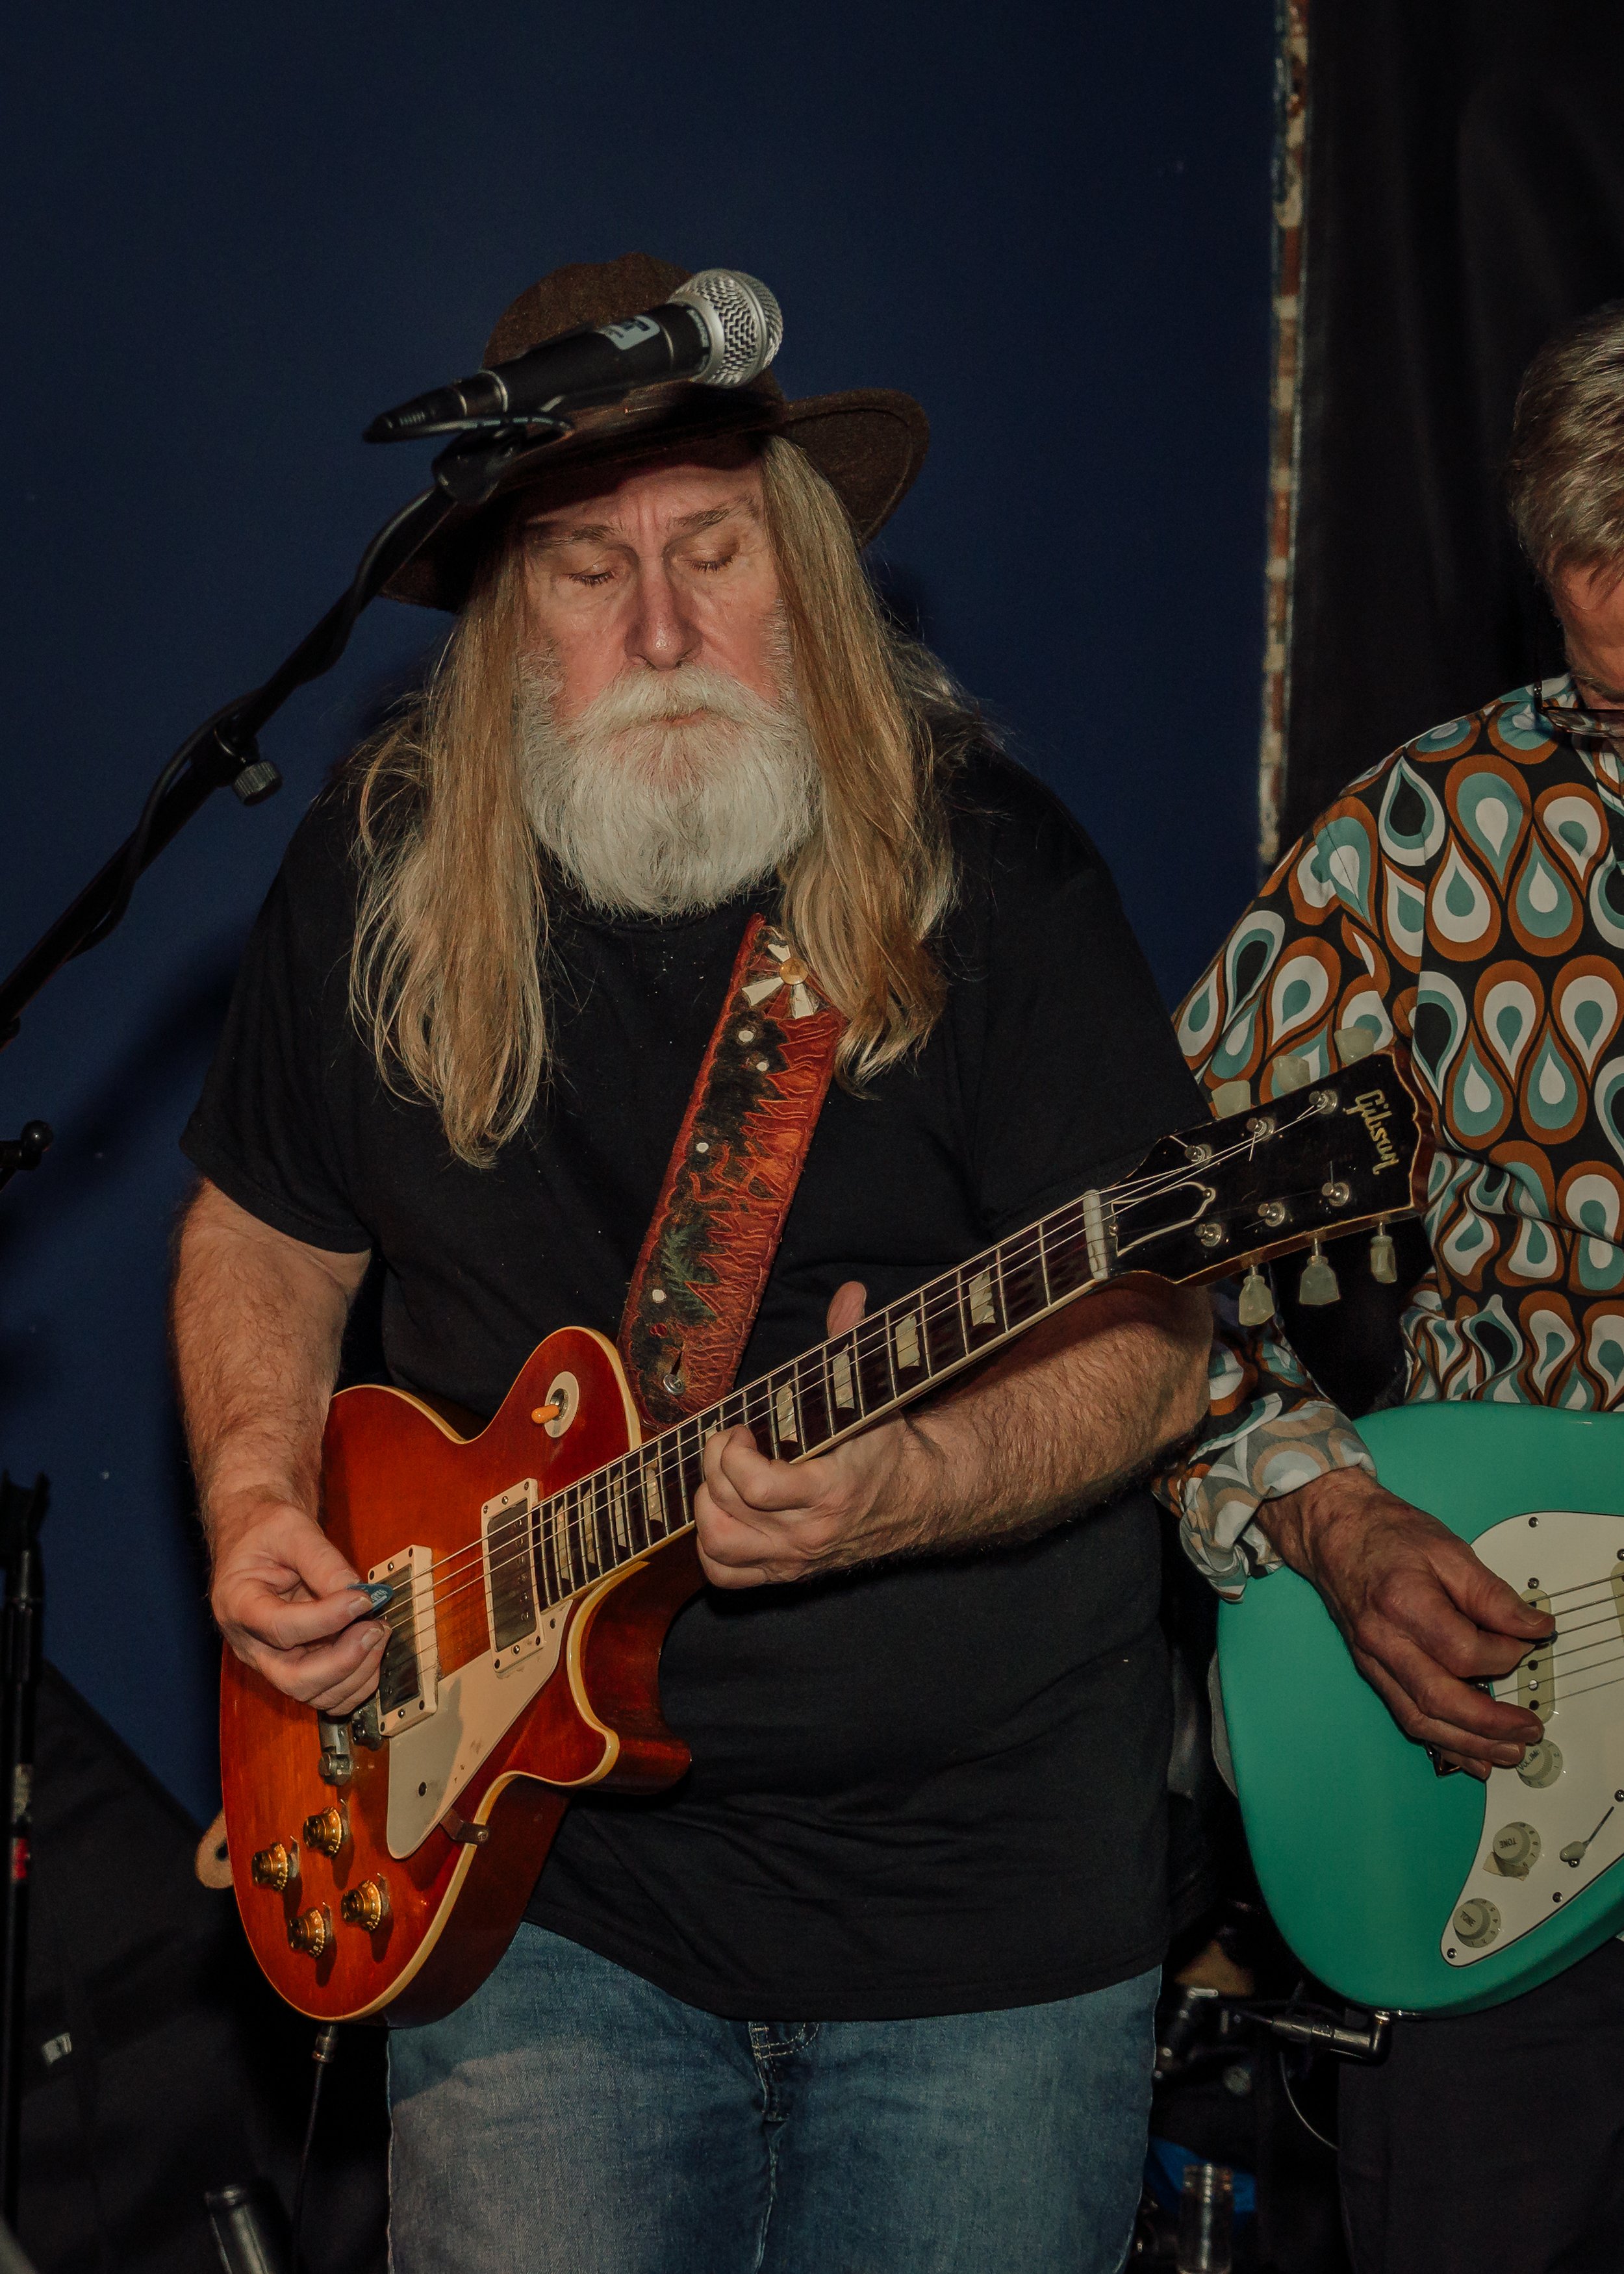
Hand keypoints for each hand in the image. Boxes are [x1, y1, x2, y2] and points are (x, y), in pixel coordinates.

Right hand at [209, 1488, 388, 1713]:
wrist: (256, 1536)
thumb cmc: (266, 1530)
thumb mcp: (291, 1528)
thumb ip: (323, 1560)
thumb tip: (359, 1592)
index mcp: (238, 1604)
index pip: (281, 1628)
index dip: (327, 1619)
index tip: (363, 1599)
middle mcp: (250, 1643)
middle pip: (294, 1679)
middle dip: (343, 1661)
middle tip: (375, 1628)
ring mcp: (270, 1660)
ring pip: (313, 1693)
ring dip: (356, 1673)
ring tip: (379, 1632)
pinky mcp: (293, 1664)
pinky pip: (325, 1692)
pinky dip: (355, 1681)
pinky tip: (372, 1649)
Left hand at [695, 1282, 925, 1588]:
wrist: (916, 1498)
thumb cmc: (884, 1442)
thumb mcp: (871, 1392)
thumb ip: (851, 1342)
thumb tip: (850, 1293)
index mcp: (830, 1491)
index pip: (757, 1488)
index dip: (732, 1454)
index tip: (741, 1428)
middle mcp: (809, 1535)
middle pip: (726, 1513)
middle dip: (714, 1468)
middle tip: (729, 1443)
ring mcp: (795, 1560)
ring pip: (718, 1548)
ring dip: (706, 1508)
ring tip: (721, 1477)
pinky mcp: (786, 1574)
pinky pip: (726, 1574)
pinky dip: (711, 1546)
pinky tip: (723, 1511)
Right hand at [1258, 1467, 1553, 1777]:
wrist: (1334, 1533)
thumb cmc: (1388, 1535)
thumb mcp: (1448, 1550)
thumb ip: (1491, 1595)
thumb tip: (1533, 1628)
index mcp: (1403, 1602)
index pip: (1464, 1652)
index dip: (1506, 1654)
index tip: (1530, 1641)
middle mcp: (1383, 1639)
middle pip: (1440, 1699)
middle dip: (1490, 1724)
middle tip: (1528, 1729)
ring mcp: (1372, 1660)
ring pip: (1420, 1719)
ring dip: (1468, 1744)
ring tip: (1507, 1753)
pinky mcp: (1371, 1670)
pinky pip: (1405, 1716)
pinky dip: (1440, 1741)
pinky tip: (1469, 1753)